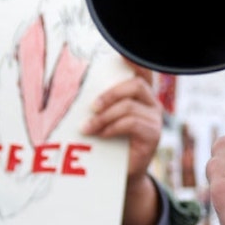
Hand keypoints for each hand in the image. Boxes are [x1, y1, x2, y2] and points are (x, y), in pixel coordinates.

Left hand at [82, 60, 162, 224]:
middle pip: (135, 84)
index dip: (134, 57)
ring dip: (104, 116)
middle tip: (91, 106)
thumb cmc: (108, 142)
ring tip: (87, 127)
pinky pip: (132, 123)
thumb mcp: (103, 118)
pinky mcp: (153, 134)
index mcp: (139, 93)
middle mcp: (151, 102)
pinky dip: (112, 127)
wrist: (121, 174)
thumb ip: (98, 103)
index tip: (119, 50)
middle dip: (110, 93)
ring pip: (130, 106)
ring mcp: (154, 118)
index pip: (142, 69)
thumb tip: (70, 87)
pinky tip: (100, 135)